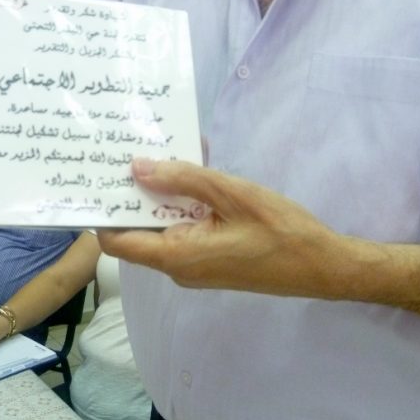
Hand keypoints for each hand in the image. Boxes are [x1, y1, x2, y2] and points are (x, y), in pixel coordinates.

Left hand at [98, 159, 352, 298]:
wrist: (322, 265)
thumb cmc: (279, 230)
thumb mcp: (231, 194)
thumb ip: (183, 179)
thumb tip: (137, 168)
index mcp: (176, 255)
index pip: (115, 241)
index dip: (101, 212)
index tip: (98, 178)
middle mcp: (177, 266)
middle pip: (137, 231)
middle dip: (132, 194)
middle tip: (126, 153)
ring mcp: (194, 266)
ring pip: (162, 228)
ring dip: (160, 195)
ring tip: (158, 154)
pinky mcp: (209, 261)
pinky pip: (183, 231)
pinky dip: (181, 205)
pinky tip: (190, 174)